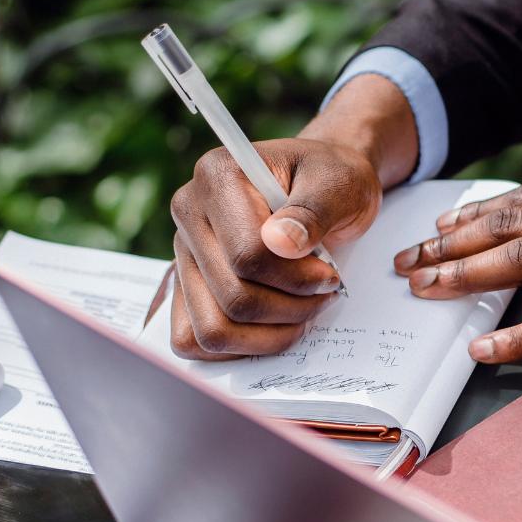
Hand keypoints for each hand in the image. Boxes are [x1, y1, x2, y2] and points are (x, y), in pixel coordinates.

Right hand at [168, 138, 377, 358]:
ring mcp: (183, 253)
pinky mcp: (185, 285)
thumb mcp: (338, 184)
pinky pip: (193, 340)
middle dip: (291, 307)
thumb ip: (313, 211)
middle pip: (233, 298)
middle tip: (324, 292)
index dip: (296, 278)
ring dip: (269, 334)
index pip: (247, 255)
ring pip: (213, 329)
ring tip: (303, 309)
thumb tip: (281, 243)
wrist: (320, 186)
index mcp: (218, 175)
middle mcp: (189, 213)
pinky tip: (274, 326)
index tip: (329, 274)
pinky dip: (240, 346)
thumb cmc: (330, 180)